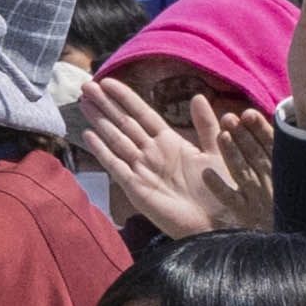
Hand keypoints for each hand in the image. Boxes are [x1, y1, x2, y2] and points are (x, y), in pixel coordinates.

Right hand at [75, 72, 261, 248]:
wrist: (220, 223)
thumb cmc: (222, 190)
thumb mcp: (218, 152)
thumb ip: (206, 125)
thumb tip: (197, 96)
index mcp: (170, 142)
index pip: (142, 114)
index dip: (125, 98)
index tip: (108, 82)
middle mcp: (152, 153)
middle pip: (124, 124)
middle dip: (105, 105)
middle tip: (86, 86)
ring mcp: (141, 170)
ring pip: (116, 140)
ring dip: (99, 122)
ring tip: (83, 103)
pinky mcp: (136, 188)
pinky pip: (115, 165)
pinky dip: (102, 151)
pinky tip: (88, 136)